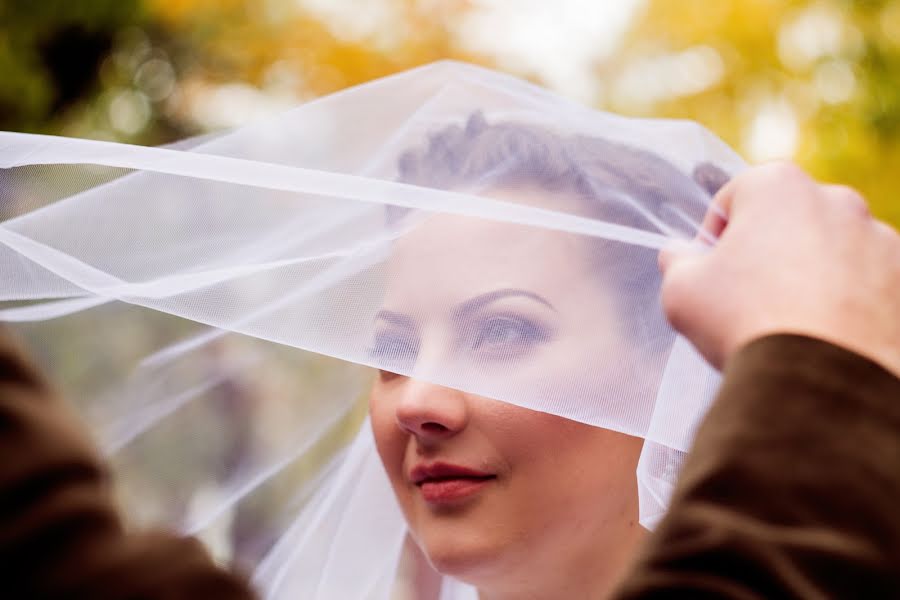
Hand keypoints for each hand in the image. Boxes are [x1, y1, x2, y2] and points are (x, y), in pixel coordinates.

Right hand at [659, 162, 899, 376]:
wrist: (820, 384)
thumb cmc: (744, 323)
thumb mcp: (681, 290)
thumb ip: (677, 262)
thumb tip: (680, 256)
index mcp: (778, 186)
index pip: (734, 197)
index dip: (714, 236)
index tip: (711, 271)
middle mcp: (837, 200)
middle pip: (788, 219)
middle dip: (768, 250)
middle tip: (749, 297)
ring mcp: (880, 239)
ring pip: (832, 249)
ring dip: (811, 274)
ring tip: (791, 322)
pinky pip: (868, 283)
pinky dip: (849, 301)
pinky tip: (826, 335)